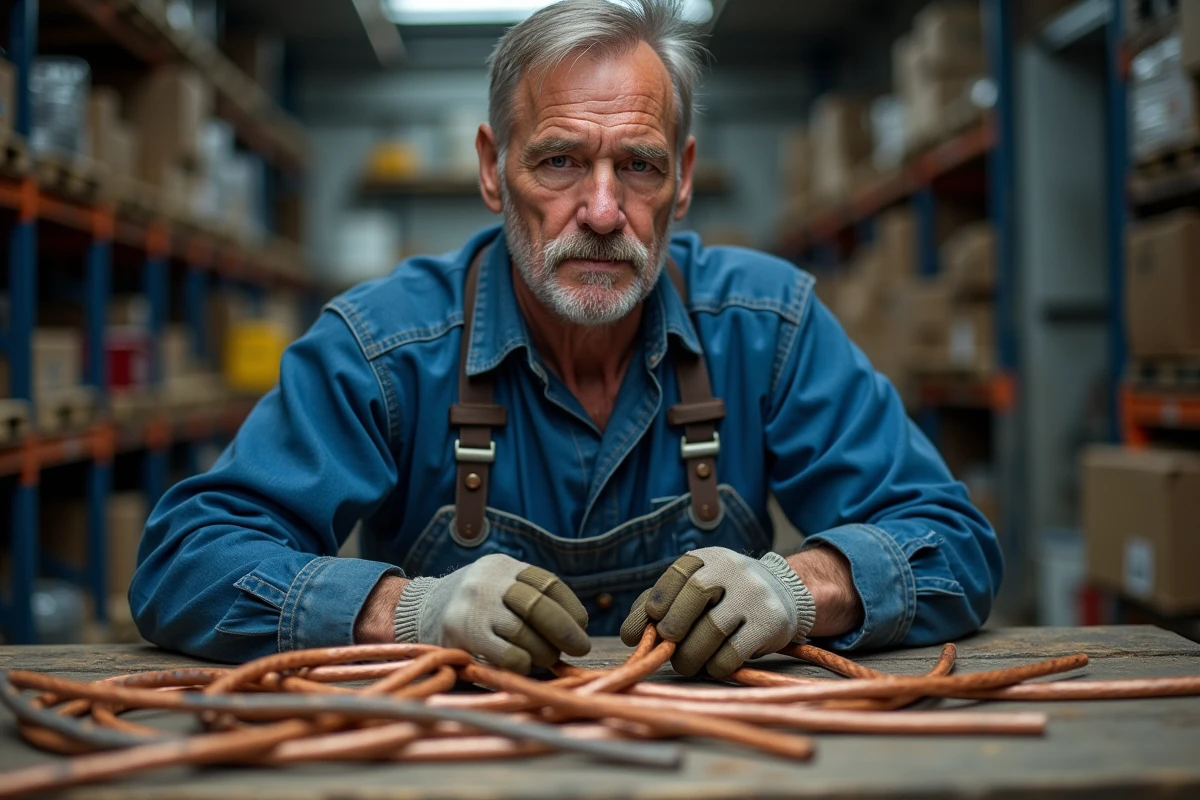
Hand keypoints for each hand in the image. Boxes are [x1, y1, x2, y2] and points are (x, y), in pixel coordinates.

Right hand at [393, 553, 589, 673]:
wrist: (417, 611)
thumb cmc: (472, 606)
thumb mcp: (497, 586)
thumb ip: (529, 597)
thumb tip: (576, 626)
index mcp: (502, 566)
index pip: (546, 583)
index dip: (570, 606)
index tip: (582, 624)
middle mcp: (488, 582)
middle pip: (539, 606)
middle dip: (566, 631)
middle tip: (581, 647)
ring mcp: (474, 607)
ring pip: (526, 633)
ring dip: (545, 652)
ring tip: (546, 657)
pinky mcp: (463, 634)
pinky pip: (509, 655)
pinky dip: (524, 664)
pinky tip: (524, 664)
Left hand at [620, 547, 815, 678]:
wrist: (784, 596)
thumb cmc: (725, 597)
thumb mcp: (697, 588)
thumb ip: (661, 604)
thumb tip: (631, 632)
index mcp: (710, 558)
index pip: (680, 572)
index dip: (659, 597)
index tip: (653, 619)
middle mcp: (734, 570)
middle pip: (695, 595)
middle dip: (673, 627)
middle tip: (667, 647)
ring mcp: (755, 595)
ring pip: (712, 629)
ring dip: (690, 655)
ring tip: (685, 664)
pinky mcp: (770, 623)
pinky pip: (733, 652)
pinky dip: (715, 665)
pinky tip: (713, 664)